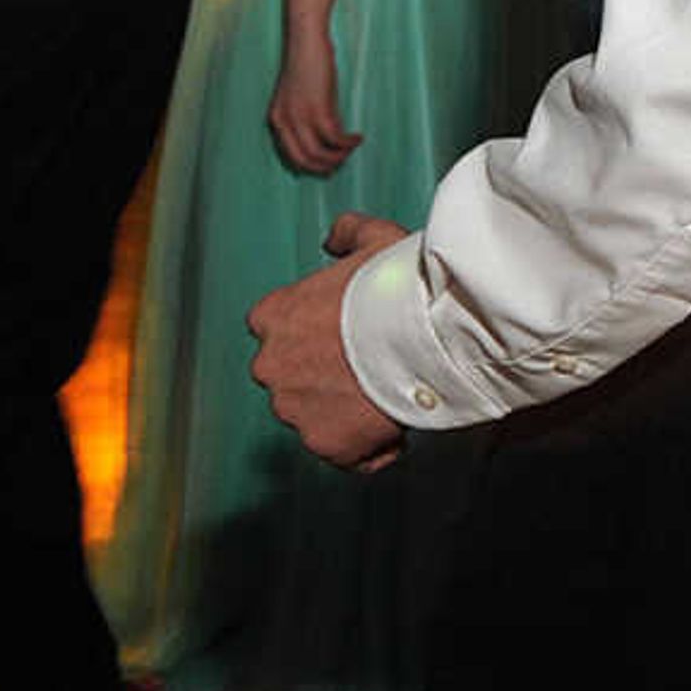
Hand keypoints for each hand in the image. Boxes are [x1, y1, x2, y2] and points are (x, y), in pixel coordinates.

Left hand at [247, 213, 411, 469]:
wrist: (422, 332)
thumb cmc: (397, 283)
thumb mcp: (371, 238)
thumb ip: (344, 234)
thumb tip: (331, 240)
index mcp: (270, 316)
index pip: (277, 333)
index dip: (316, 339)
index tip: (351, 339)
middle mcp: (269, 366)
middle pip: (293, 380)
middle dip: (326, 380)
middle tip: (377, 371)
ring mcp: (293, 409)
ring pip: (317, 419)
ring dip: (348, 414)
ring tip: (391, 397)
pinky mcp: (325, 443)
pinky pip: (348, 455)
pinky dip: (372, 449)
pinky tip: (399, 428)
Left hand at [267, 25, 361, 174]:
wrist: (306, 42)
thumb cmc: (308, 67)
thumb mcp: (303, 99)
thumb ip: (310, 120)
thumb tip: (329, 144)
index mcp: (276, 120)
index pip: (291, 156)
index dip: (311, 165)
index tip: (328, 165)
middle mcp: (283, 122)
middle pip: (304, 160)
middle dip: (325, 166)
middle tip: (343, 160)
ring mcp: (299, 117)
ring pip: (318, 154)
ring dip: (338, 157)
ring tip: (351, 148)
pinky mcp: (317, 109)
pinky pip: (334, 139)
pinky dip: (348, 143)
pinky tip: (357, 138)